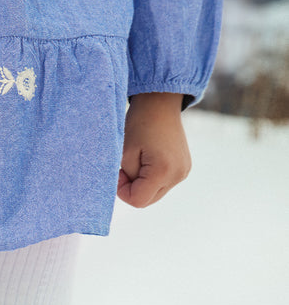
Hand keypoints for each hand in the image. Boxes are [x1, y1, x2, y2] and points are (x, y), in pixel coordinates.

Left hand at [117, 92, 191, 207]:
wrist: (160, 103)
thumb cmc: (139, 124)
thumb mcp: (126, 152)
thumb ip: (128, 177)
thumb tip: (132, 192)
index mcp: (163, 171)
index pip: (138, 200)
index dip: (122, 191)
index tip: (118, 172)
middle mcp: (178, 175)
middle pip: (148, 200)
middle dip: (132, 188)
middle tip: (124, 168)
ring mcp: (183, 172)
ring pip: (155, 193)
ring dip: (142, 183)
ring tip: (137, 161)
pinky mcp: (184, 168)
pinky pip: (163, 183)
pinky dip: (151, 178)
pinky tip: (148, 160)